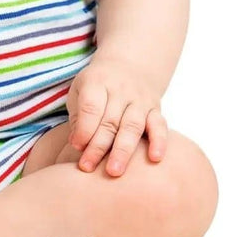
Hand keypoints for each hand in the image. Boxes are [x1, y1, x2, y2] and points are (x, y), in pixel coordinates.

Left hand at [66, 56, 166, 176]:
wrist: (128, 65)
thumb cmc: (97, 85)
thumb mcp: (79, 90)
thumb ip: (78, 116)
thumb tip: (77, 143)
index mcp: (97, 82)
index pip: (91, 107)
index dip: (83, 129)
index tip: (76, 147)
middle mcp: (120, 90)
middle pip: (110, 121)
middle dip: (98, 146)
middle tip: (88, 168)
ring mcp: (140, 99)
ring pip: (132, 127)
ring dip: (123, 151)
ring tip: (114, 172)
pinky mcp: (156, 109)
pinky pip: (160, 125)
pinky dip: (159, 142)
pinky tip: (155, 159)